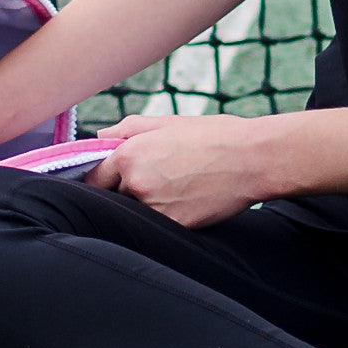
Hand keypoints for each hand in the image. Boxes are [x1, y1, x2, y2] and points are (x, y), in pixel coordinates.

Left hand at [83, 114, 266, 227]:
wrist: (253, 158)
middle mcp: (136, 182)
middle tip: (161, 176)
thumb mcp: (168, 122)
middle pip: (115, 195)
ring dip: (149, 203)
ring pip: (137, 212)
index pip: (94, 177)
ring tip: (179, 186)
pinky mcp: (173, 226)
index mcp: (129, 154)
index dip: (103, 178)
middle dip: (129, 189)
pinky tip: (189, 199)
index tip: (113, 179)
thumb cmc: (213, 135)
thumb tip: (100, 135)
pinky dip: (168, 215)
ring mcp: (154, 208)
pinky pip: (159, 224)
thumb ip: (127, 128)